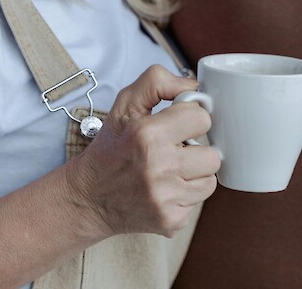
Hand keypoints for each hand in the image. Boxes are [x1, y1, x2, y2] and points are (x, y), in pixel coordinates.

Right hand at [65, 65, 219, 237]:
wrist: (88, 198)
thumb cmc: (111, 147)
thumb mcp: (124, 104)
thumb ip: (158, 82)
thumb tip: (195, 87)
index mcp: (147, 134)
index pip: (202, 118)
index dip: (191, 119)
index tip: (178, 126)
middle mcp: (158, 167)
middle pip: (213, 155)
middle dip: (197, 151)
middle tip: (175, 151)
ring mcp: (165, 197)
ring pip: (210, 180)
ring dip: (195, 175)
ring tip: (171, 171)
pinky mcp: (170, 220)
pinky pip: (198, 203)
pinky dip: (185, 196)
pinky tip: (165, 190)